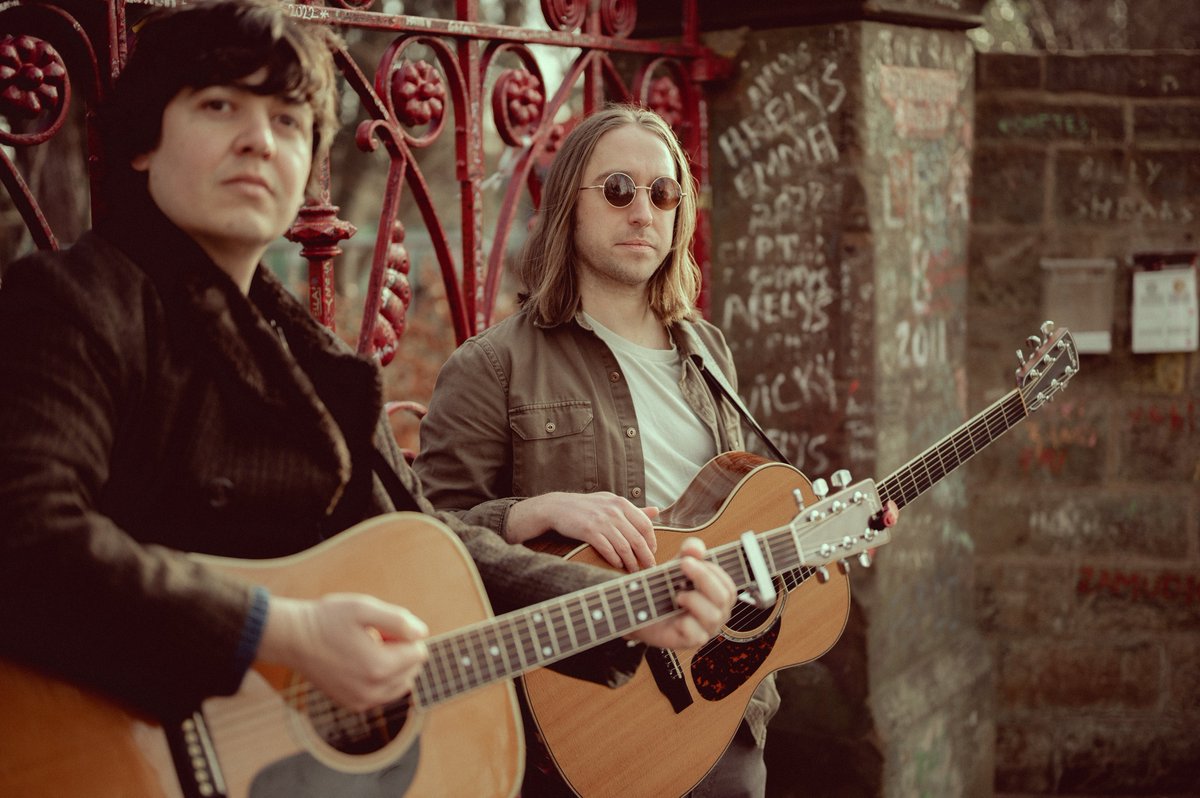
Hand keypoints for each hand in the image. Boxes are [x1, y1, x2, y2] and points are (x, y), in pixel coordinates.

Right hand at [258, 593, 428, 711]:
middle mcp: (373, 691)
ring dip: (392, 666)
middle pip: (413, 669)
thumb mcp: (364, 608)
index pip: (419, 652)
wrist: (293, 639)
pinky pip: (384, 693)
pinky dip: (381, 678)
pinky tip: (359, 662)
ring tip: (367, 649)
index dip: (403, 635)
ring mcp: (363, 701)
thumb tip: (422, 634)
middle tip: (373, 637)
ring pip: (401, 684)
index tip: (381, 628)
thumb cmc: (328, 619)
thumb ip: (399, 620)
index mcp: (379, 667)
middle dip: (400, 651)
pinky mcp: (354, 705)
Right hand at [506, 491, 658, 571]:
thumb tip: (656, 511)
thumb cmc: (587, 507)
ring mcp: (601, 521)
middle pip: (637, 538)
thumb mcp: (611, 502)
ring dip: (631, 562)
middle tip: (650, 568)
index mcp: (621, 503)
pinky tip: (618, 565)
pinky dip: (615, 559)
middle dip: (646, 556)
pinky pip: (608, 549)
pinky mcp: (589, 531)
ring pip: (624, 546)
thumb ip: (634, 509)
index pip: (645, 524)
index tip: (652, 552)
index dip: (652, 541)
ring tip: (634, 571)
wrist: (558, 507)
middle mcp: (614, 511)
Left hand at [627, 537, 734, 649]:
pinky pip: (697, 634)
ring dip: (693, 600)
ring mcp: (707, 629)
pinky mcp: (692, 642)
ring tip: (678, 596)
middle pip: (724, 597)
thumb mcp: (676, 566)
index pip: (728, 585)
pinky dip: (685, 622)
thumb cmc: (663, 588)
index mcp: (719, 596)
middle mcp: (717, 613)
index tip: (687, 560)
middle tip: (682, 566)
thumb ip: (688, 554)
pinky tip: (675, 618)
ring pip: (713, 615)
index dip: (711, 570)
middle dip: (703, 578)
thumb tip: (697, 548)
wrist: (640, 609)